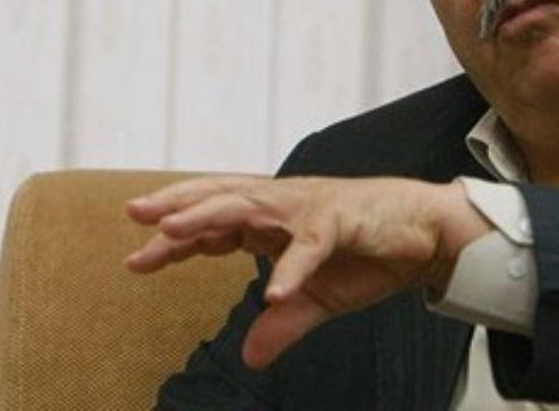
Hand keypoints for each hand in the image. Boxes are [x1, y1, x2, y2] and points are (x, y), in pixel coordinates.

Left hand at [124, 174, 489, 368]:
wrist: (423, 232)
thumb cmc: (367, 253)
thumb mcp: (316, 298)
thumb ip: (282, 324)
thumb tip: (251, 359)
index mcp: (271, 220)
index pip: (213, 225)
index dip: (175, 239)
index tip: (136, 260)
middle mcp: (282, 205)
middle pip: (220, 199)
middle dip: (176, 206)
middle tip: (134, 214)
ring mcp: (309, 208)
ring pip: (250, 206)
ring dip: (210, 218)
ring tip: (172, 232)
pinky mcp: (341, 219)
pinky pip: (310, 246)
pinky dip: (291, 268)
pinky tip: (272, 294)